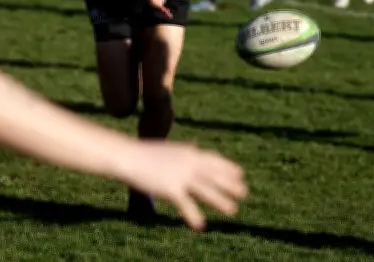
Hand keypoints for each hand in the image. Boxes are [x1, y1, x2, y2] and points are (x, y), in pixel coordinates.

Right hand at [120, 140, 246, 230]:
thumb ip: (182, 153)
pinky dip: (193, 216)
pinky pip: (186, 205)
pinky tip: (200, 225)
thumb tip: (192, 148)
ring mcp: (181, 175)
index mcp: (188, 152)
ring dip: (221, 201)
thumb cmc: (144, 154)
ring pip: (206, 190)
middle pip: (214, 175)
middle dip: (230, 184)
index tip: (240, 173)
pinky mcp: (171, 188)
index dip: (228, 167)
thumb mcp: (168, 149)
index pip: (214, 160)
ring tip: (233, 210)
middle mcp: (188, 162)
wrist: (128, 156)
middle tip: (245, 192)